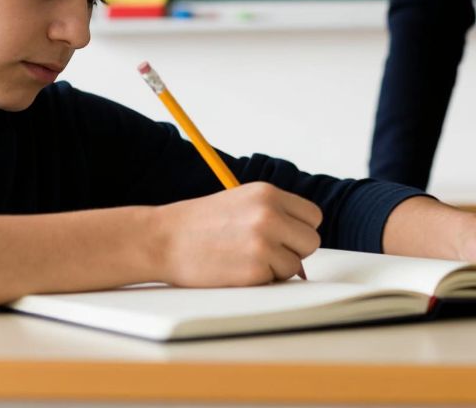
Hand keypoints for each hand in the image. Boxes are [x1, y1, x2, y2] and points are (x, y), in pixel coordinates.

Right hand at [150, 182, 321, 286]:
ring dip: (276, 268)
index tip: (285, 237)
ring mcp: (263, 242)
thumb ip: (275, 214)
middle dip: (294, 251)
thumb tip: (303, 243)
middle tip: (267, 252)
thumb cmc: (199, 224)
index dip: (300, 230)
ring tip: (245, 259)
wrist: (163, 240)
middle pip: (310, 241)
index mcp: (268, 194)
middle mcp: (270, 215)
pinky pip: (276, 281)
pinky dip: (261, 280)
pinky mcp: (254, 270)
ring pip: (295, 265)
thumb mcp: (241, 202)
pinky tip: (236, 269)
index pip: (312, 216)